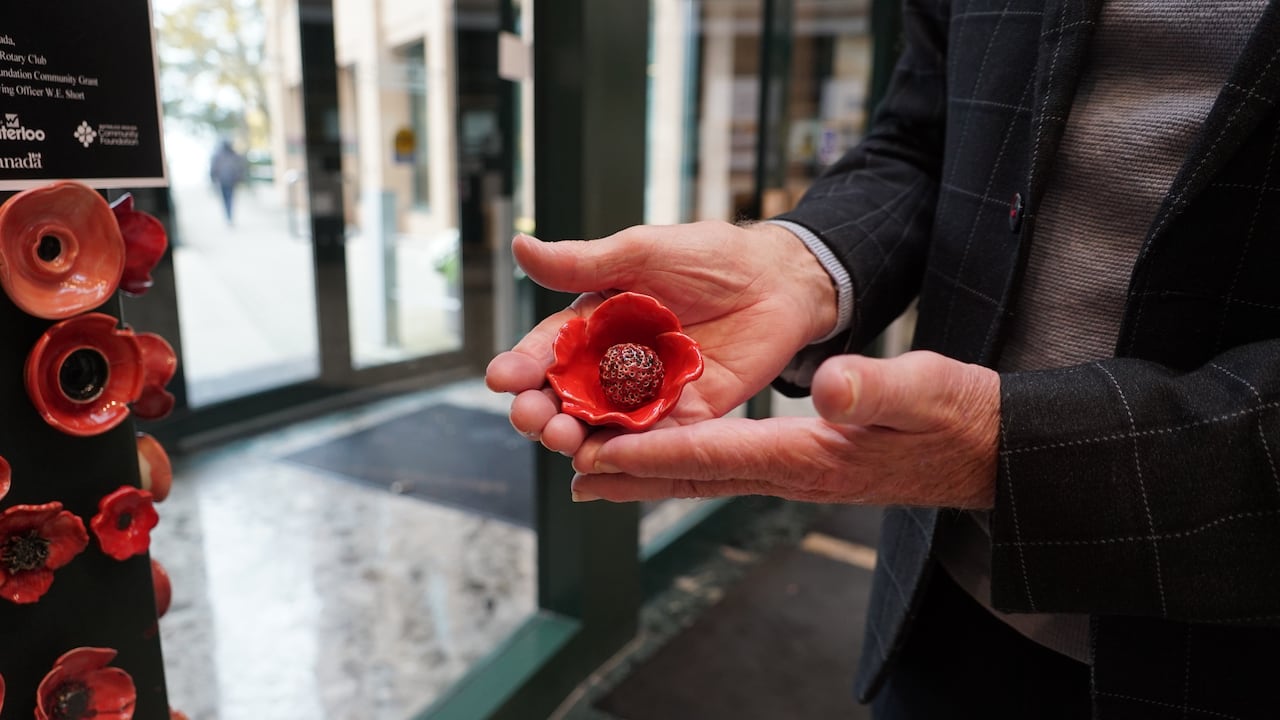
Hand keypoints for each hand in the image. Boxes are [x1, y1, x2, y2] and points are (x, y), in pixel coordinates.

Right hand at [486, 221, 837, 454]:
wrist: (778, 279)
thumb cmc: (708, 257)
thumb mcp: (640, 252)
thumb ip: (583, 263)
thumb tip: (521, 247)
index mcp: (595, 324)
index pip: (548, 350)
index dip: (523, 365)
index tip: (502, 379)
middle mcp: (613, 364)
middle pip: (565, 397)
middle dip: (542, 412)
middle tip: (531, 419)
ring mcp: (648, 393)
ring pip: (601, 425)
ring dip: (577, 437)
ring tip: (562, 440)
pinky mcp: (687, 414)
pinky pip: (654, 438)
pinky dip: (630, 451)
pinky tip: (609, 458)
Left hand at [570, 351, 999, 508]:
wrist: (988, 450)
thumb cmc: (959, 416)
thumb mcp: (925, 388)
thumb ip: (874, 386)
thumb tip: (827, 386)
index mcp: (809, 455)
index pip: (715, 455)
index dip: (654, 452)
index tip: (600, 452)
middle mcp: (792, 474)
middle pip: (694, 477)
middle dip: (631, 476)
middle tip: (572, 474)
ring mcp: (798, 475)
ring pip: (705, 477)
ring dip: (650, 476)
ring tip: (598, 472)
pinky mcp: (804, 467)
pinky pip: (729, 469)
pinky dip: (686, 465)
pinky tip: (667, 457)